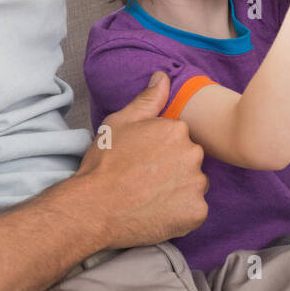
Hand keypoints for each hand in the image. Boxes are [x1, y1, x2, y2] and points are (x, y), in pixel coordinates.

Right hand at [75, 72, 210, 249]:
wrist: (93, 208)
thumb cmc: (104, 164)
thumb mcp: (120, 123)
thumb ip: (147, 99)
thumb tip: (163, 77)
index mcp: (177, 129)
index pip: (179, 139)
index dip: (160, 152)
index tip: (143, 163)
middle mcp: (193, 153)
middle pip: (190, 161)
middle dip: (174, 169)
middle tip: (146, 181)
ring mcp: (196, 183)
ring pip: (195, 185)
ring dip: (180, 191)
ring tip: (151, 198)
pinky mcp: (196, 211)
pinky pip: (196, 210)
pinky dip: (182, 213)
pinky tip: (159, 213)